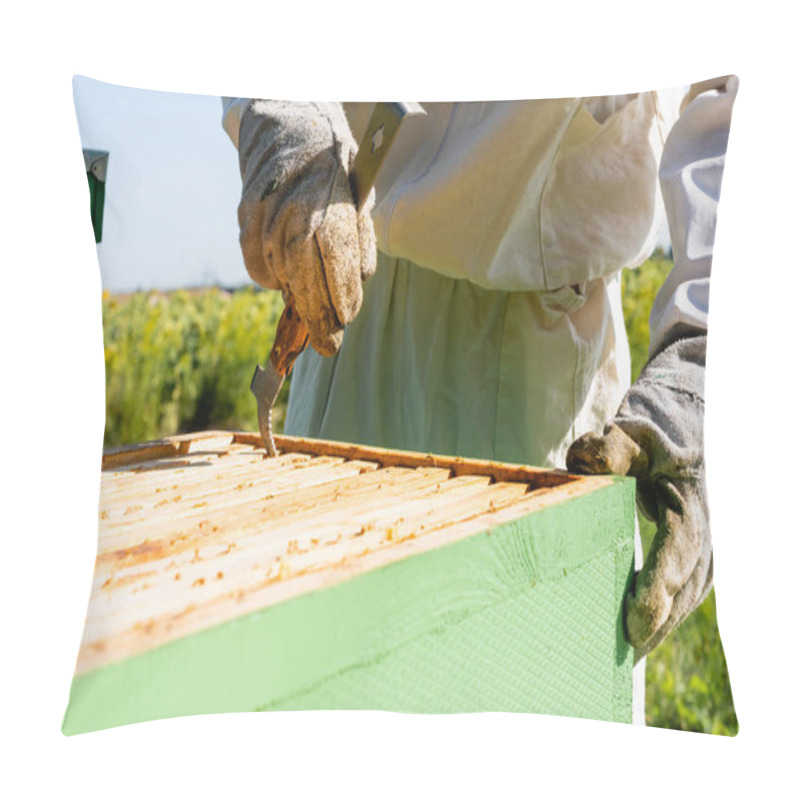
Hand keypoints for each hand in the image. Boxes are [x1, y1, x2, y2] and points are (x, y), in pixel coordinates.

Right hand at [237, 100, 376, 355]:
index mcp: (328, 197)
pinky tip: (288, 284)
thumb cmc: (333, 161)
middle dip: (318, 315)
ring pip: (279, 272)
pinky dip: (272, 281)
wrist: (287, 121)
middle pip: (303, 274)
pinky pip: (256, 264)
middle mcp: (292, 206)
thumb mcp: (360, 190)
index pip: (334, 258)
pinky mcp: (245, 215)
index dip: (340, 295)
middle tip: (329, 345)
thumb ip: (360, 236)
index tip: (347, 320)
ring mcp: (263, 211)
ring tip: (316, 320)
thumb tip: (359, 280)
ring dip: (299, 301)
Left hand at [566, 333, 711, 660]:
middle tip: (621, 656)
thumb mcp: (626, 435)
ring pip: (687, 595)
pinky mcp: (696, 555)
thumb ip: (608, 448)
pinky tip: (639, 638)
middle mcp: (704, 531)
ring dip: (660, 628)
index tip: (634, 622)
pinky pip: (684, 593)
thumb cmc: (645, 439)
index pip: (679, 554)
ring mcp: (705, 546)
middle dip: (656, 624)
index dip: (659, 589)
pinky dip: (665, 617)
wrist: (676, 435)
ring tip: (625, 659)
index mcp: (688, 505)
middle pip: (685, 587)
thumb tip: (586, 464)